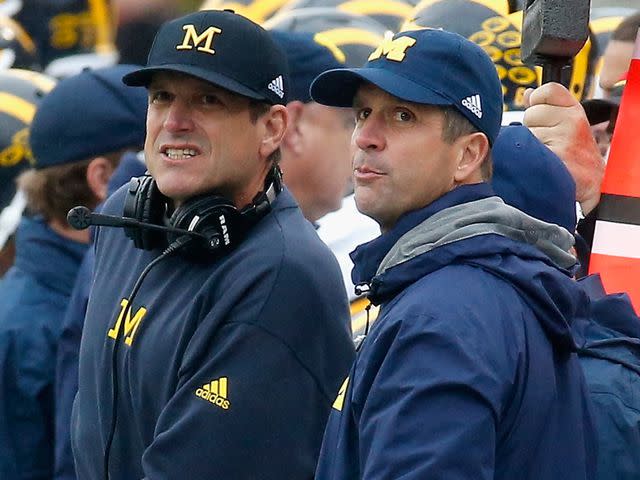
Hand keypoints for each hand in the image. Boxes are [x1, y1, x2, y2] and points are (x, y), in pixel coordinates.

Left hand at [523, 82, 603, 214]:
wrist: (593, 185)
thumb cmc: (576, 154)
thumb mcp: (567, 125)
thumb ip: (547, 108)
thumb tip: (527, 93)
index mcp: (575, 111)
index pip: (547, 91)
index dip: (537, 101)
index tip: (539, 114)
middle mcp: (572, 122)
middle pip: (530, 114)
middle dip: (532, 128)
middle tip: (546, 143)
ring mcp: (563, 141)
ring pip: (526, 134)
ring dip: (529, 145)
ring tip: (545, 154)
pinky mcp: (554, 159)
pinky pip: (526, 151)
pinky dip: (528, 158)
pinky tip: (541, 163)